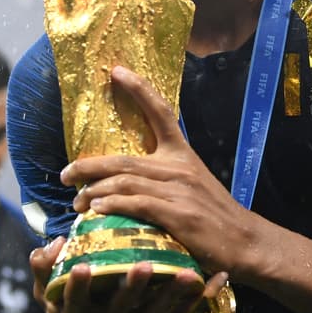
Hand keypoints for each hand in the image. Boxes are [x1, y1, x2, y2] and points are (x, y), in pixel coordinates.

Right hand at [28, 237, 223, 312]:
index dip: (77, 287)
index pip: (74, 302)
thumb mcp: (50, 300)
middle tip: (145, 265)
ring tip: (186, 273)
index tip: (82, 267)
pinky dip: (190, 305)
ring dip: (171, 295)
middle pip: (120, 309)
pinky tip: (205, 284)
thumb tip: (50, 244)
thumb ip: (44, 273)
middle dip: (133, 288)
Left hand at [60, 65, 260, 275]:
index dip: (139, 88)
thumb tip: (126, 177)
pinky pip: (137, 205)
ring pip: (125, 182)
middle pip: (124, 158)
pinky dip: (113, 205)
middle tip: (65, 174)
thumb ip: (165, 176)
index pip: (161, 112)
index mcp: (183, 154)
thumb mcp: (194, 184)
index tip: (116, 71)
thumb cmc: (215, 216)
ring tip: (77, 202)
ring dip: (94, 191)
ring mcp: (179, 191)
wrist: (246, 242)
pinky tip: (98, 210)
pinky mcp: (178, 216)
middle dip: (88, 165)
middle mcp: (179, 167)